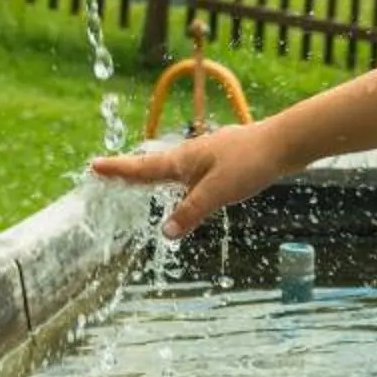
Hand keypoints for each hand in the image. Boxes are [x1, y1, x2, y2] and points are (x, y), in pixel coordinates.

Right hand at [88, 118, 295, 236]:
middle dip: (130, 171)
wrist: (282, 143)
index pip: (142, 168)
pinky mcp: (222, 160)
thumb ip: (191, 212)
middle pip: (153, 165)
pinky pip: (190, 171)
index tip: (94, 166)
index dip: (118, 170)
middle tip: (108, 171)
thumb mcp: (217, 192)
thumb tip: (166, 233)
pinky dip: (178, 178)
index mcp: (182, 160)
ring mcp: (206, 156)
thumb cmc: (249, 163)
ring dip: (154, 173)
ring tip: (140, 178)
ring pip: (173, 167)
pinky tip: (187, 184)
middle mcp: (190, 156)